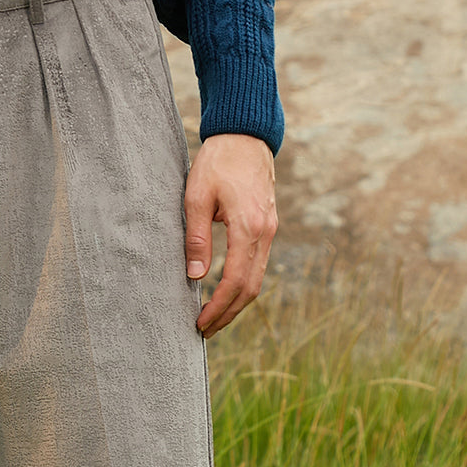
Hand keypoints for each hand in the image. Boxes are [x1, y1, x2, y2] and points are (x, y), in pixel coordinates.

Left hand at [184, 133, 277, 338]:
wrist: (246, 135)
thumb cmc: (218, 161)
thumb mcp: (197, 196)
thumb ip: (196, 237)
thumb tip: (196, 276)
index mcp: (249, 227)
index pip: (236, 281)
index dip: (218, 307)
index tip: (200, 323)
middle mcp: (266, 233)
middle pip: (251, 288)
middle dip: (228, 314)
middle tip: (205, 331)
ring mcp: (270, 231)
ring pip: (257, 280)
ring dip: (236, 304)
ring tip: (214, 319)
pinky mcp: (268, 227)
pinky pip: (258, 266)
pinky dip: (243, 286)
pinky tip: (226, 294)